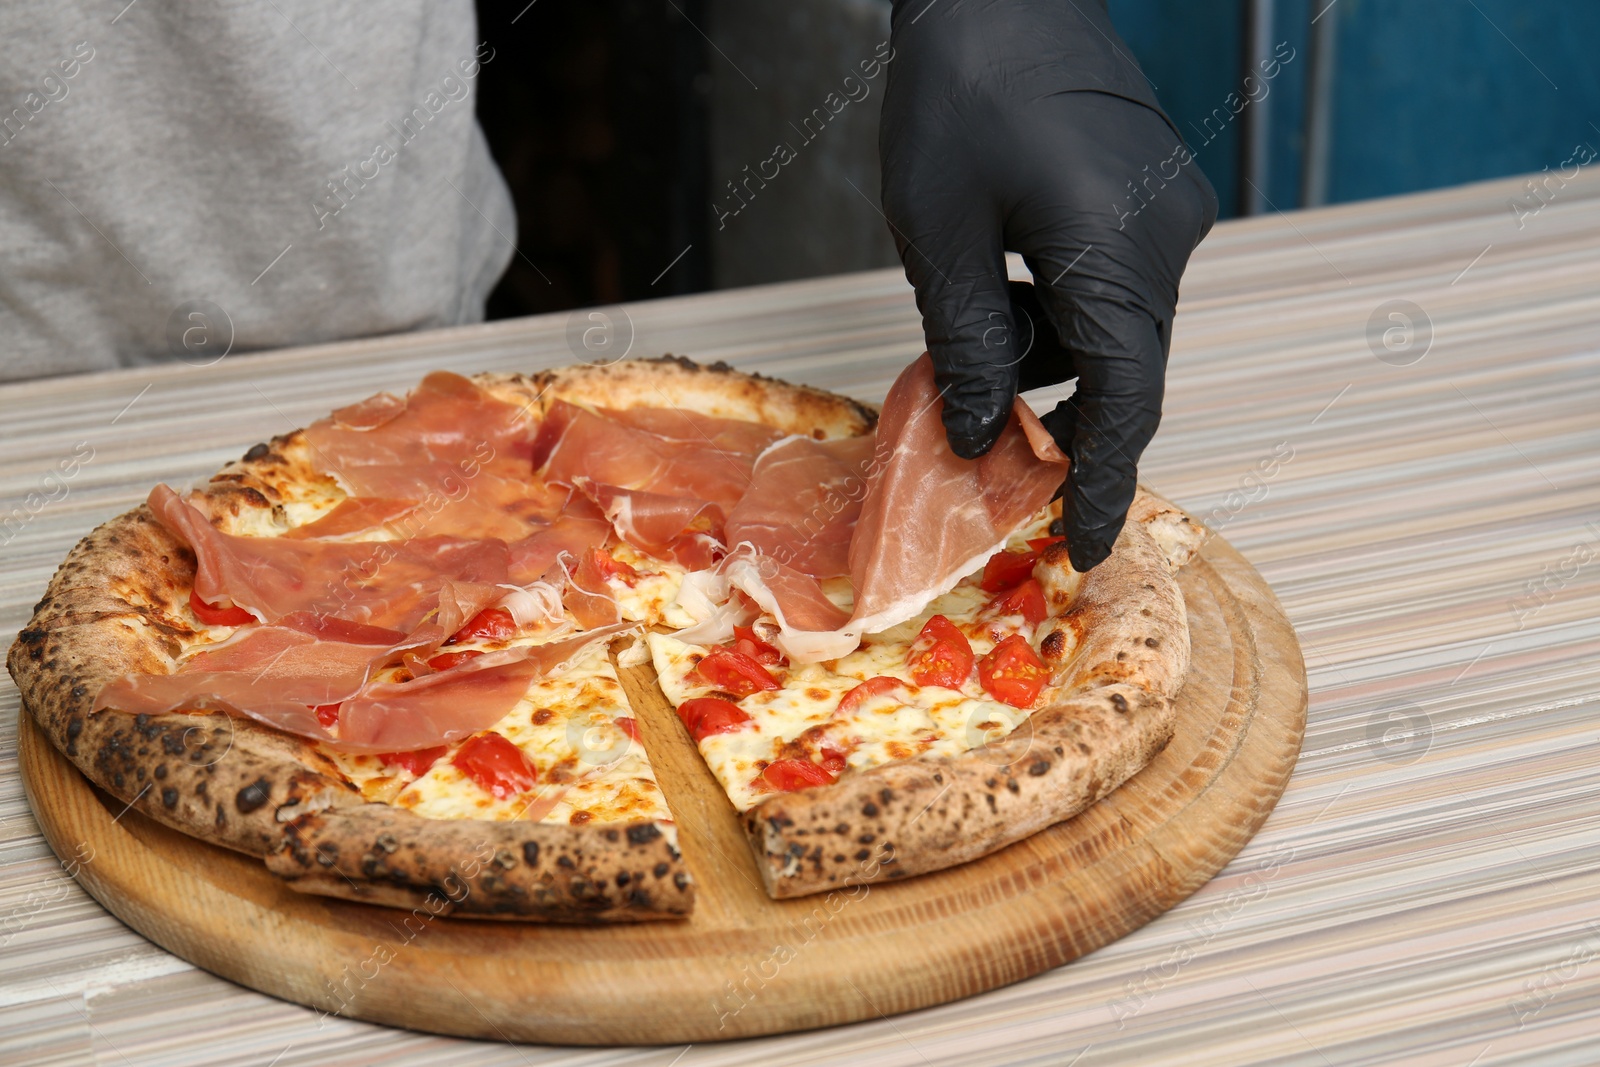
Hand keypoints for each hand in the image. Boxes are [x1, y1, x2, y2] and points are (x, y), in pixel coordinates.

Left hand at [879, 0, 1217, 570]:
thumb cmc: (961, 83)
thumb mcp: (939, 228)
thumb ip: (967, 342)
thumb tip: (980, 437)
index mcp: (1119, 251)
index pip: (1127, 401)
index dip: (1107, 482)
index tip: (1090, 544)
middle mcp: (1166, 237)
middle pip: (1126, 368)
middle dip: (1060, 419)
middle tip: (991, 453)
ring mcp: (1166, 211)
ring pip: (1114, 328)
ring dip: (1045, 357)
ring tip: (967, 347)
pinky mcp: (1150, 193)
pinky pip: (1112, 282)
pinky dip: (1058, 310)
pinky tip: (997, 290)